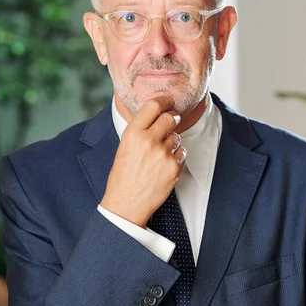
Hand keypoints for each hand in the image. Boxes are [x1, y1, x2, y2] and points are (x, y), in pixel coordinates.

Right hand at [100, 96, 186, 227]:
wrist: (126, 204)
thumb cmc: (123, 175)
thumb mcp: (124, 146)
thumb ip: (140, 129)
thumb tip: (158, 113)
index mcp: (132, 133)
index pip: (153, 106)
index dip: (163, 100)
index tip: (168, 101)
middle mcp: (148, 141)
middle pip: (170, 117)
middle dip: (172, 118)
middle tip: (170, 122)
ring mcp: (163, 154)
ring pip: (177, 136)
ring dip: (172, 141)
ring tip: (159, 154)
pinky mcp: (174, 167)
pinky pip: (182, 152)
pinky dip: (176, 156)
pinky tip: (164, 165)